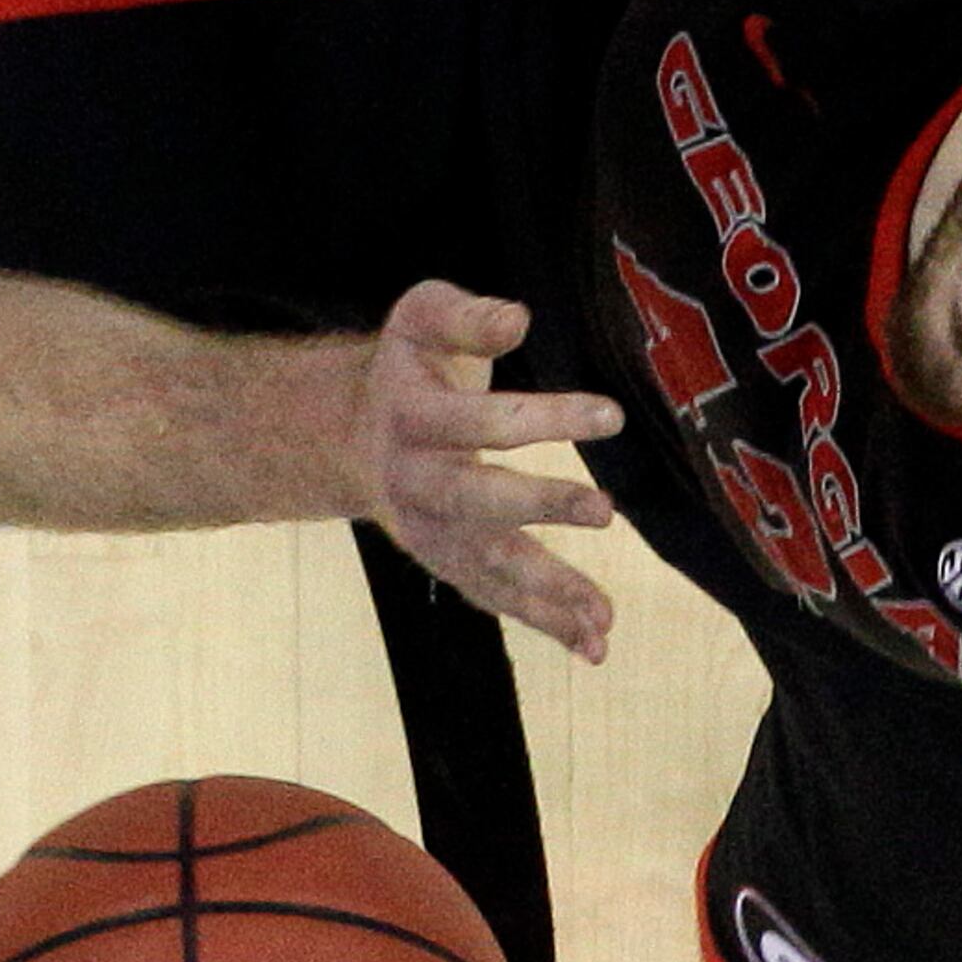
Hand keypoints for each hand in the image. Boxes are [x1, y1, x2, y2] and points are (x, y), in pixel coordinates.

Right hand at [346, 280, 626, 664]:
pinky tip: (593, 645)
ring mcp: (430, 531)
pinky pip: (495, 596)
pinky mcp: (447, 562)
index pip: (483, 419)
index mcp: (412, 416)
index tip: (611, 414)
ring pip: (487, 566)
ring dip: (547, 593)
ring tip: (604, 617)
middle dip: (540, 506)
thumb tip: (518, 319)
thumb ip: (468, 316)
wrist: (350, 434)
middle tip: (604, 511)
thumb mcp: (423, 319)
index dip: (547, 416)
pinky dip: (543, 623)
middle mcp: (416, 481)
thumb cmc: (409, 367)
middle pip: (477, 499)